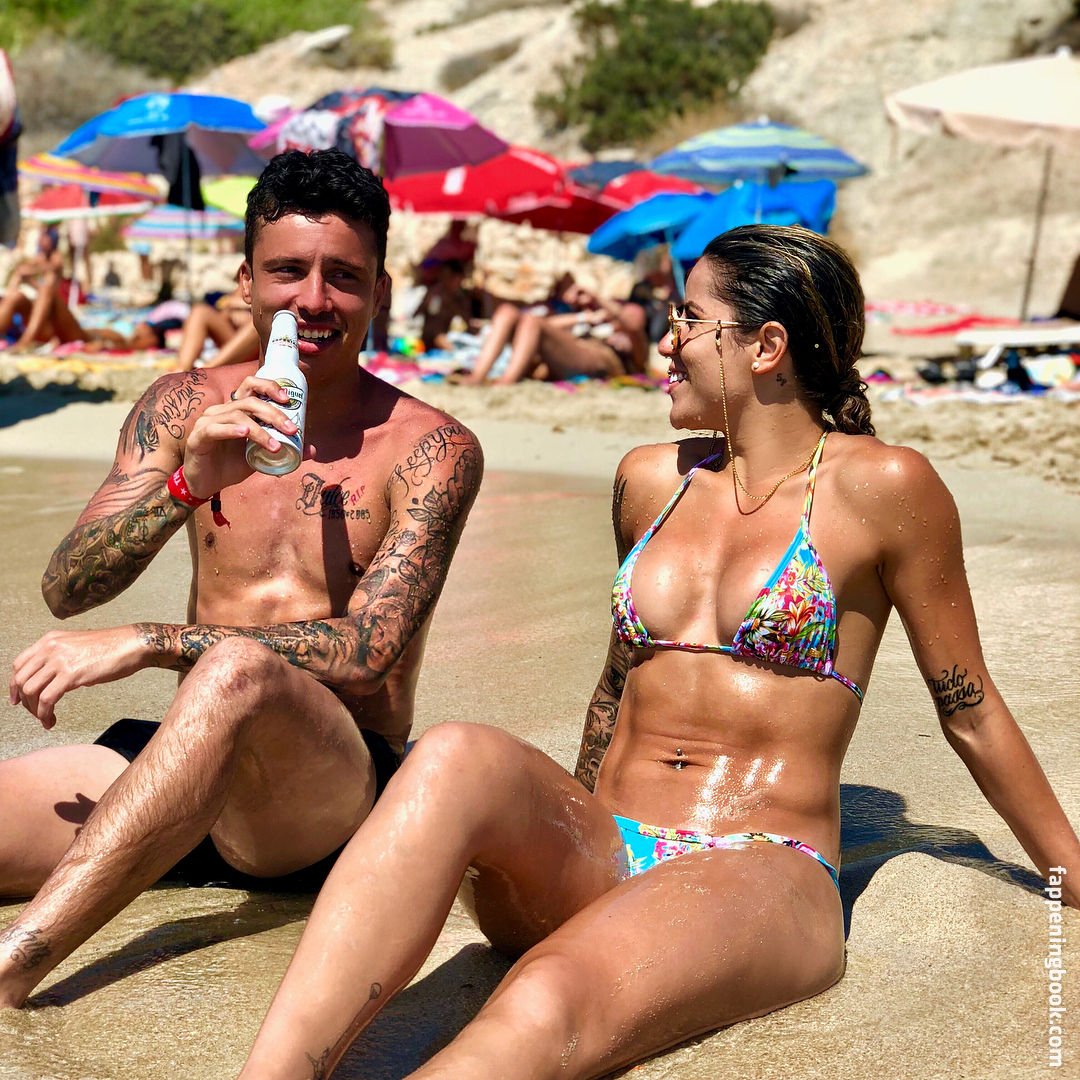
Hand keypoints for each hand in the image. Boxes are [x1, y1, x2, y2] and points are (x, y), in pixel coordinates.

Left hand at [9, 626, 147, 728]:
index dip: (15, 685)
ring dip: (34, 710)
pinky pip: (47, 699)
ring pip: (30, 690)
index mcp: (50, 639)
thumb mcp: (78, 646)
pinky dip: (45, 714)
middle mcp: (50, 648)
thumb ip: (61, 658)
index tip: (18, 699)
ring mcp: (59, 660)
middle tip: (35, 712)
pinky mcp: (71, 674)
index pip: (19, 664)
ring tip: (45, 718)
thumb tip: (55, 680)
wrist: (132, 645)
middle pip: (20, 679)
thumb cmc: (113, 647)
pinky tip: (52, 720)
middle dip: (25, 701)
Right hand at [182, 376, 298, 497]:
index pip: (250, 386)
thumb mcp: (261, 456)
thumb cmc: (231, 465)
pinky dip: (232, 429)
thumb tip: (312, 449)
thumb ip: (282, 449)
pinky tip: (245, 433)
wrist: (206, 484)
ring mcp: (208, 422)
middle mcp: (222, 410)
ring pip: (237, 415)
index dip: (269, 386)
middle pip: (250, 402)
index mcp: (236, 409)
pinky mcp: (198, 437)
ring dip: (260, 430)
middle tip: (292, 430)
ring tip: (276, 446)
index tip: (287, 399)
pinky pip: (214, 429)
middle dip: (274, 414)